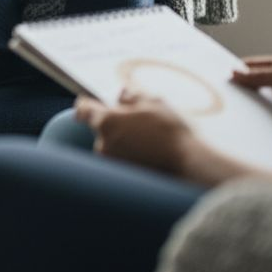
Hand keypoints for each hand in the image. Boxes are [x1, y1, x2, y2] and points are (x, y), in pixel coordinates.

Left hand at [75, 90, 256, 186]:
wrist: (187, 165)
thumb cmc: (171, 131)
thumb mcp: (154, 103)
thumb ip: (132, 96)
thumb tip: (120, 94)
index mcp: (107, 121)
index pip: (84, 110)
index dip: (86, 105)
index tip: (88, 104)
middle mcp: (103, 144)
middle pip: (100, 129)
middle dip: (114, 125)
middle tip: (137, 124)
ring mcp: (111, 163)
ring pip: (111, 146)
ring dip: (122, 142)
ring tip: (148, 142)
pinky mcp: (120, 178)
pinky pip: (120, 161)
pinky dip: (129, 156)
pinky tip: (148, 155)